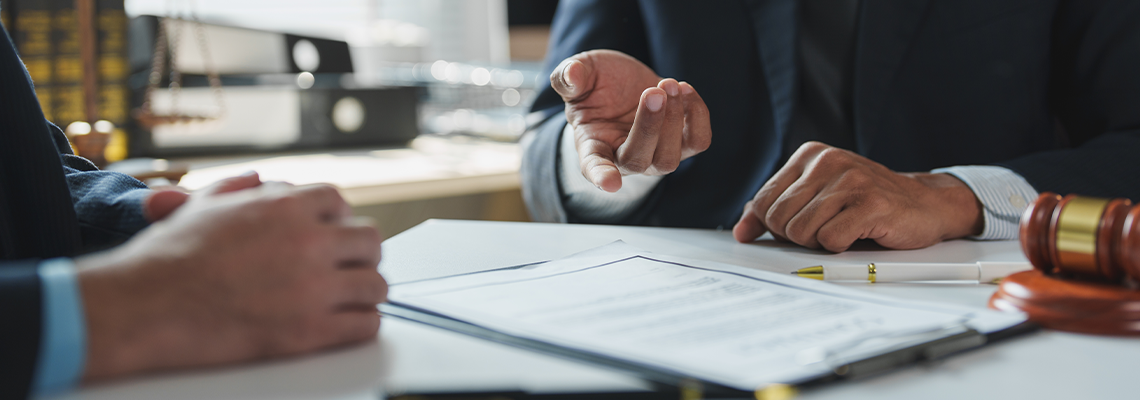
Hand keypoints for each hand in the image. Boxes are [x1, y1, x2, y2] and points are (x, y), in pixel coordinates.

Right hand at [77, 177, 385, 380]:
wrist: (145, 307)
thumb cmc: (166, 260)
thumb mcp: (202, 205)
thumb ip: (238, 188)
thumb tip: (259, 181)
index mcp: (285, 206)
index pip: (338, 202)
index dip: (335, 219)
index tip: (332, 234)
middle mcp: (307, 242)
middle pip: (368, 240)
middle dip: (358, 253)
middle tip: (347, 267)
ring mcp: (313, 288)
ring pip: (375, 284)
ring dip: (365, 289)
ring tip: (350, 297)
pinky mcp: (311, 331)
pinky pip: (365, 325)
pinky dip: (361, 324)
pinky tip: (347, 323)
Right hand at [551, 50, 711, 191]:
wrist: (624, 83)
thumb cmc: (596, 85)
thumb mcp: (578, 74)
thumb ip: (568, 76)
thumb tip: (571, 76)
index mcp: (593, 145)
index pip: (594, 167)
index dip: (601, 176)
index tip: (610, 183)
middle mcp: (624, 158)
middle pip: (640, 161)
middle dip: (650, 126)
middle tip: (653, 92)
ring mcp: (655, 155)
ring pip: (670, 158)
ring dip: (675, 120)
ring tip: (668, 84)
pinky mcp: (682, 143)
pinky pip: (698, 141)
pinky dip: (697, 115)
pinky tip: (684, 90)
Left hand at [732, 142, 983, 251]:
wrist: (925, 205)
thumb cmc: (866, 204)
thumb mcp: (817, 198)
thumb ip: (776, 210)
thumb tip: (742, 230)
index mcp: (810, 155)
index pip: (763, 202)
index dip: (774, 227)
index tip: (798, 227)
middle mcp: (828, 161)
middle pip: (778, 219)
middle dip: (797, 236)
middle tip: (826, 230)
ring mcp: (851, 180)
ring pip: (801, 232)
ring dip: (819, 243)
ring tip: (843, 231)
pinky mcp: (871, 203)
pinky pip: (830, 240)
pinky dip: (841, 247)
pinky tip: (858, 234)